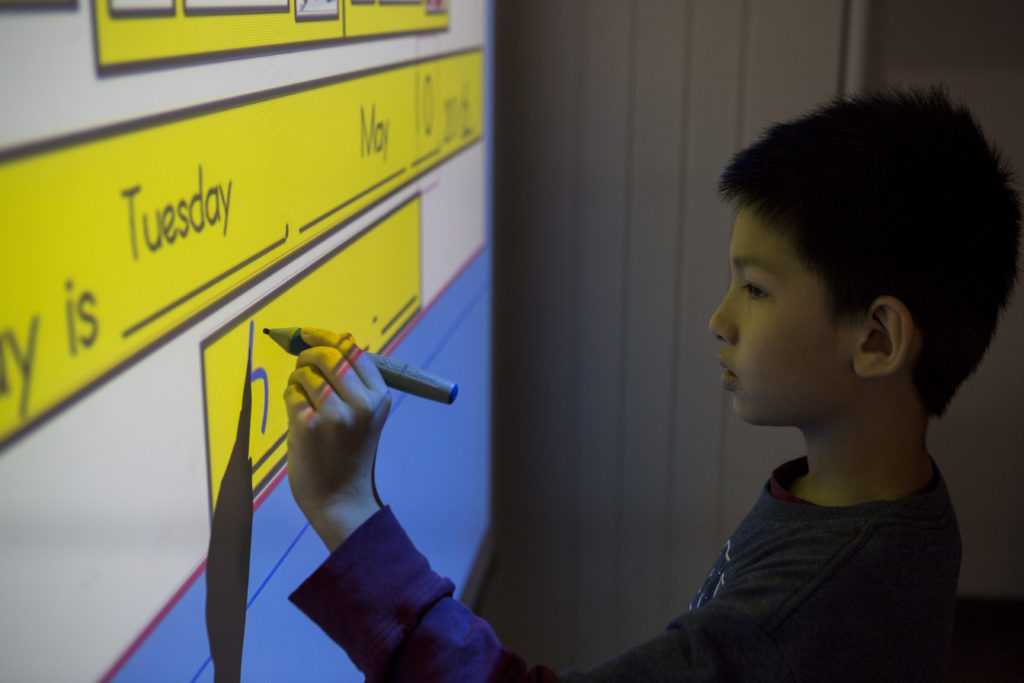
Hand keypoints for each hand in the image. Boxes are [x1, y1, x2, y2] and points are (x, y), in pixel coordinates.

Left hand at [284, 328, 391, 551]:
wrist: (341, 499)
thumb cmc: (349, 454)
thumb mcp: (365, 415)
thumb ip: (355, 380)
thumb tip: (339, 336)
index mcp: (379, 397)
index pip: (353, 351)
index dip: (327, 337)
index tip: (308, 334)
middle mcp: (361, 403)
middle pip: (327, 356)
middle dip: (307, 354)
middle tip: (301, 364)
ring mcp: (335, 415)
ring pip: (305, 374)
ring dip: (297, 380)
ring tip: (303, 400)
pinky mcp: (308, 426)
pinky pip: (291, 394)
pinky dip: (290, 398)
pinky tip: (298, 416)